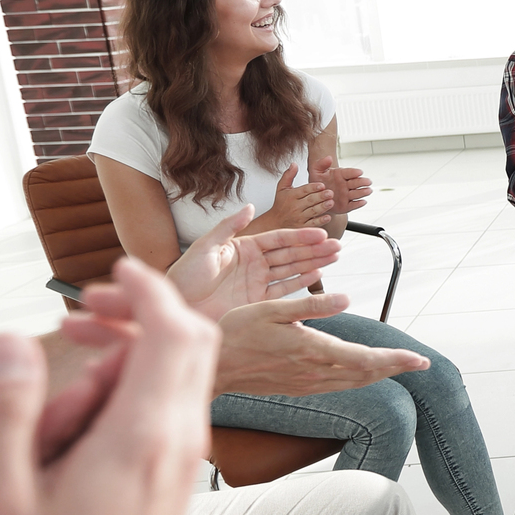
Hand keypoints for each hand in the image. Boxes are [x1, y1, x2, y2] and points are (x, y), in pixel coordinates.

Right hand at [0, 257, 205, 514]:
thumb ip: (6, 414)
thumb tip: (10, 339)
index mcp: (141, 440)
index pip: (176, 333)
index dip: (149, 289)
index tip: (113, 273)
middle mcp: (176, 449)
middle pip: (191, 347)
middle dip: (143, 311)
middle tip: (88, 309)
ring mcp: (181, 471)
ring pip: (182, 381)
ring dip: (138, 350)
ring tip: (77, 349)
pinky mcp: (171, 490)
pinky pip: (171, 414)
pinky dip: (139, 387)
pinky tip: (90, 402)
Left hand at [167, 205, 340, 319]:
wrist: (178, 306)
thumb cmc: (185, 276)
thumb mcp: (205, 247)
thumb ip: (228, 227)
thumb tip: (250, 207)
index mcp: (244, 247)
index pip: (278, 238)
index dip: (299, 236)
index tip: (319, 233)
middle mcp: (254, 263)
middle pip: (290, 253)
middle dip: (314, 249)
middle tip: (336, 245)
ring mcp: (257, 282)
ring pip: (291, 270)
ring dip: (313, 263)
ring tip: (334, 257)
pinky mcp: (257, 302)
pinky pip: (283, 291)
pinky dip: (300, 283)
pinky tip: (317, 275)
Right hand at [213, 292, 430, 395]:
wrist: (213, 368)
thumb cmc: (237, 332)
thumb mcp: (271, 308)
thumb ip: (312, 306)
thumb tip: (346, 300)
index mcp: (311, 350)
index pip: (364, 359)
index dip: (395, 360)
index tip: (418, 359)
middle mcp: (313, 371)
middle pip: (366, 373)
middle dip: (397, 368)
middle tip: (421, 364)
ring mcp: (307, 383)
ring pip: (354, 382)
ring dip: (380, 375)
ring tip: (400, 368)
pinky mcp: (299, 387)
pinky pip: (338, 387)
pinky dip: (359, 380)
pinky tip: (365, 375)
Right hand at [257, 164, 332, 231]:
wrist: (274, 223)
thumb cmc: (280, 204)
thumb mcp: (281, 188)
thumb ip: (288, 175)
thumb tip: (294, 164)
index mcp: (291, 196)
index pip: (303, 190)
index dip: (313, 187)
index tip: (322, 185)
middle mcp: (295, 206)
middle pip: (310, 200)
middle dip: (320, 196)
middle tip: (330, 193)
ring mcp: (299, 217)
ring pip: (313, 211)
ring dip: (322, 207)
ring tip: (331, 202)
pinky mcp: (302, 226)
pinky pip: (313, 223)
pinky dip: (320, 220)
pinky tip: (328, 217)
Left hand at [311, 156, 371, 218]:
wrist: (315, 199)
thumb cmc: (317, 183)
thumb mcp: (316, 172)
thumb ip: (321, 164)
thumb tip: (329, 158)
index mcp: (340, 175)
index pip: (348, 172)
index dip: (354, 173)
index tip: (359, 172)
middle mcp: (345, 185)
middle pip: (355, 183)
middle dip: (362, 182)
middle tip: (368, 181)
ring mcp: (346, 195)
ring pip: (356, 193)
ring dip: (362, 192)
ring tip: (368, 190)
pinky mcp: (346, 206)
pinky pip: (353, 205)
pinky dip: (358, 204)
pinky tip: (363, 202)